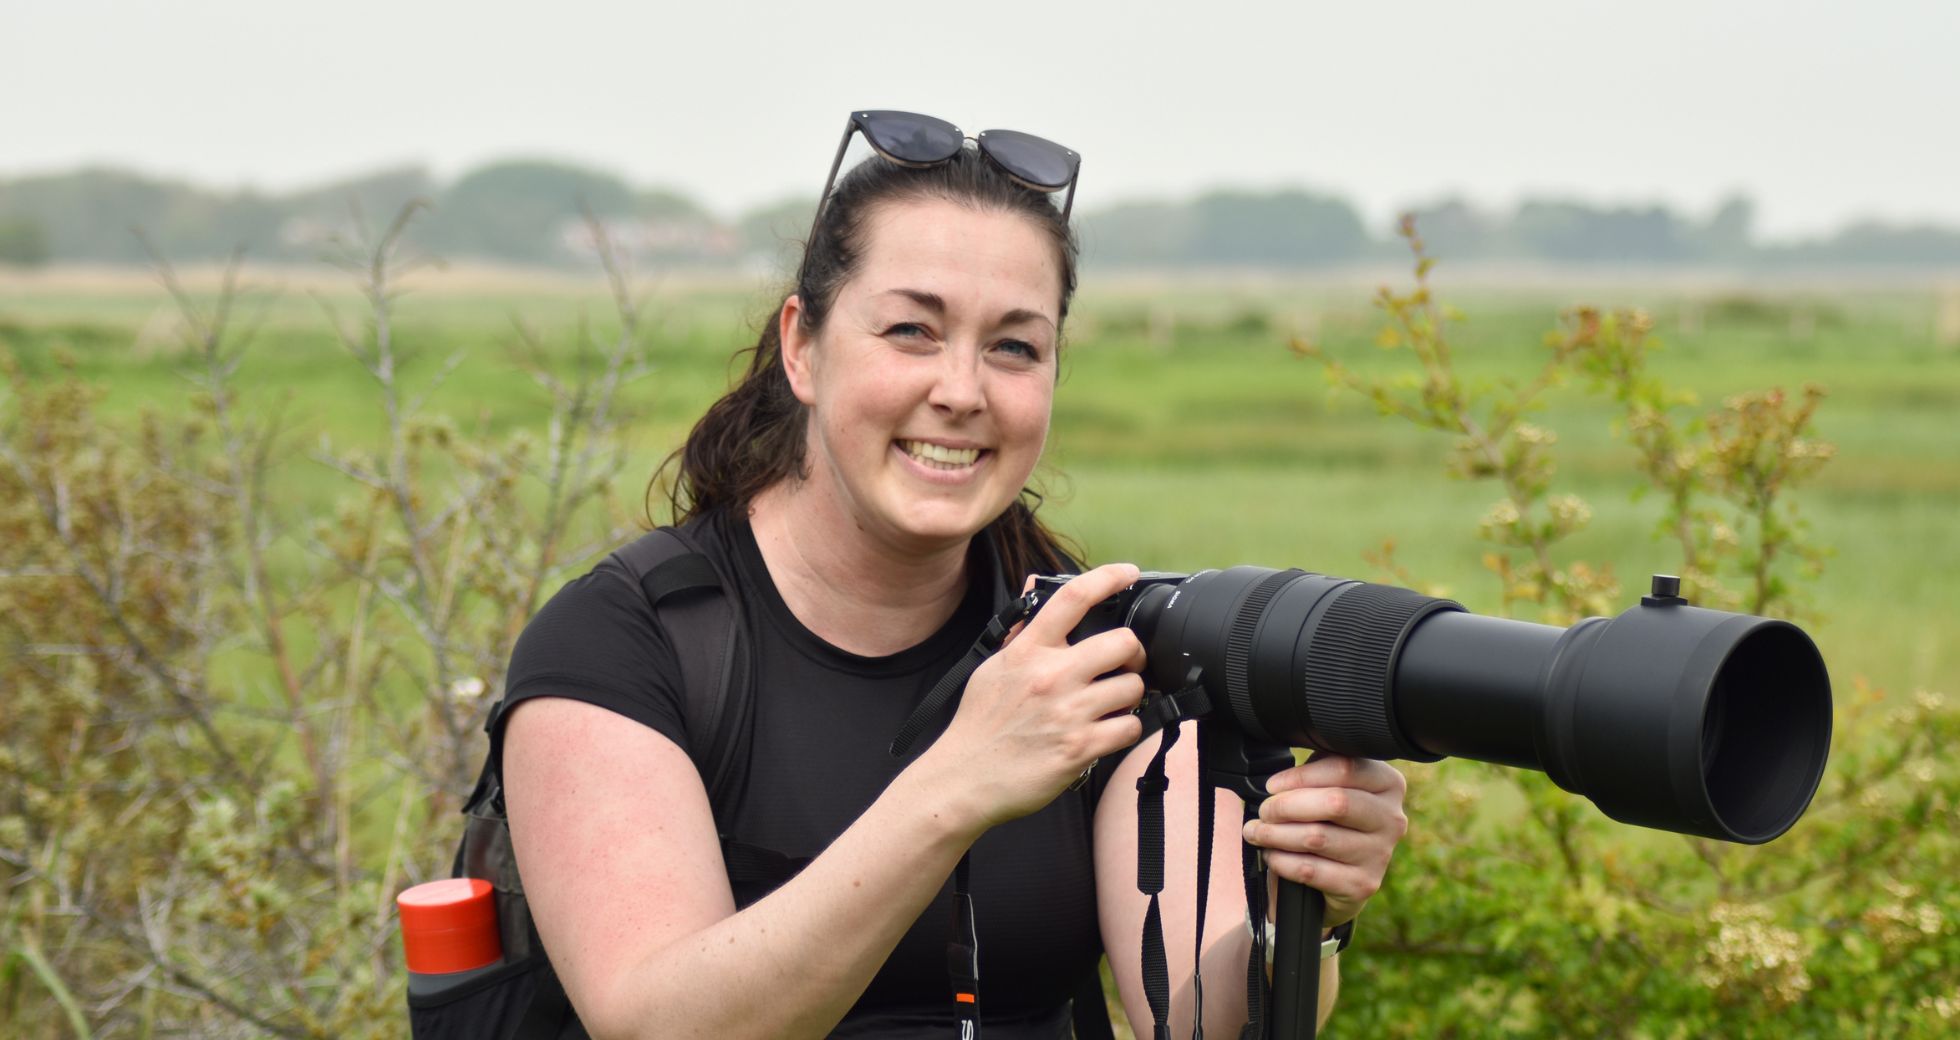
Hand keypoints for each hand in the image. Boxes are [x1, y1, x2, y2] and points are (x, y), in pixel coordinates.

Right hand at [926, 563, 1147, 826]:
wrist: (965, 778)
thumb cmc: (980, 724)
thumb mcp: (993, 667)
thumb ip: (1021, 630)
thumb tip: (1035, 586)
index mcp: (1028, 651)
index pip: (1073, 598)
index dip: (1108, 577)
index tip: (1128, 573)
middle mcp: (1051, 676)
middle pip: (1123, 642)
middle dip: (1133, 653)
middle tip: (1125, 665)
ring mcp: (1068, 712)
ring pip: (1133, 687)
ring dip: (1129, 696)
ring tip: (1111, 705)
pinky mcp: (1080, 748)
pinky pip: (1130, 728)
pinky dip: (1126, 730)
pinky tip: (1108, 732)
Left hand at [1242, 753, 1407, 929]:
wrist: (1342, 875)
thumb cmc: (1330, 819)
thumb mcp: (1328, 785)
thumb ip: (1315, 772)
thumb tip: (1278, 784)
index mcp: (1388, 784)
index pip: (1345, 769)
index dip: (1301, 776)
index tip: (1273, 785)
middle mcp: (1391, 818)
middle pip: (1335, 803)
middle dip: (1287, 806)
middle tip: (1264, 811)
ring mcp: (1380, 854)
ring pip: (1317, 837)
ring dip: (1276, 834)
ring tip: (1257, 832)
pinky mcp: (1362, 884)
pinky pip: (1310, 870)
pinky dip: (1282, 861)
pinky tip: (1271, 855)